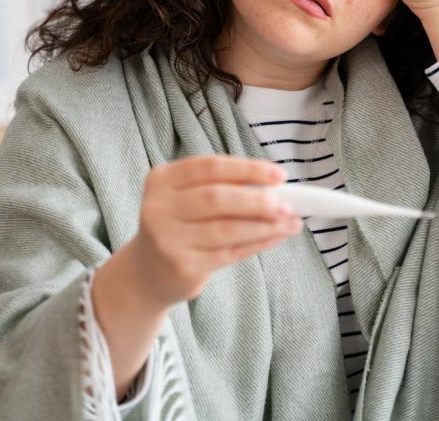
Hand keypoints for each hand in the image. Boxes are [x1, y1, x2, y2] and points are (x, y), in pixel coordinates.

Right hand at [130, 154, 300, 307]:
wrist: (148, 272)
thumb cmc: (180, 226)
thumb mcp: (189, 198)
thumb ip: (224, 188)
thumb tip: (276, 185)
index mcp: (162, 180)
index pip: (209, 167)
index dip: (247, 169)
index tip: (279, 174)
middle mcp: (158, 208)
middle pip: (216, 198)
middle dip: (258, 199)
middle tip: (288, 203)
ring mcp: (167, 239)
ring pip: (226, 228)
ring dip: (264, 225)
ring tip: (290, 221)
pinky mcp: (182, 266)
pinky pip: (229, 252)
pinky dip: (258, 243)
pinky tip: (276, 236)